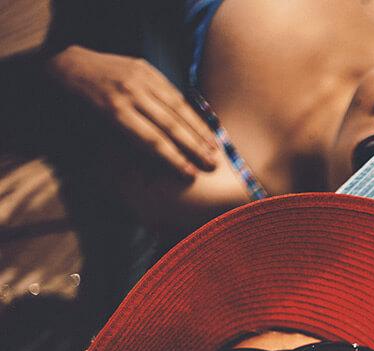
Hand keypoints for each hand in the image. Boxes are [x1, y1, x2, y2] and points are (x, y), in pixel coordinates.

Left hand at [45, 45, 220, 177]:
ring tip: (214, 146)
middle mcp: (130, 93)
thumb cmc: (76, 103)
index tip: (191, 174)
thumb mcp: (90, 126)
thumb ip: (121, 142)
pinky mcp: (145, 68)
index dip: (173, 158)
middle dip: (193, 146)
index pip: (152, 140)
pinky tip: (202, 124)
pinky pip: (172, 91)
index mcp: (114, 112)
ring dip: (198, 128)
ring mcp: (139, 78)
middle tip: (212, 164)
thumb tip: (150, 165)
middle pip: (170, 125)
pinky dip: (189, 109)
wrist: (65, 61)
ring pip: (177, 107)